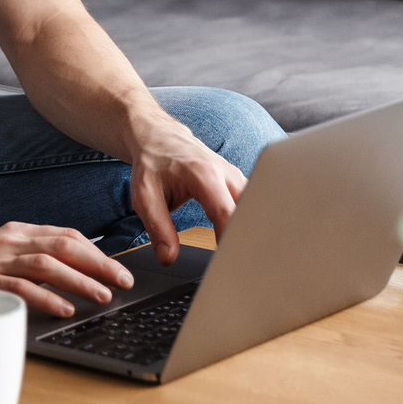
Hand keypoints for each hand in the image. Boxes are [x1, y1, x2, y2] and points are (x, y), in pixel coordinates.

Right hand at [0, 222, 134, 317]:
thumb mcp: (1, 256)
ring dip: (79, 281)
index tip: (118, 269)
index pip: (66, 234)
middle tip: (123, 281)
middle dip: (99, 264)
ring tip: (102, 296)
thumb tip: (79, 273)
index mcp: (15, 232)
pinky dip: (46, 298)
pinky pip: (20, 289)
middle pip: (63, 246)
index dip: (97, 251)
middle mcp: (7, 242)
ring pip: (47, 265)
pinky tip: (65, 308)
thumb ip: (32, 258)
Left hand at [129, 115, 246, 264]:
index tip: (230, 262)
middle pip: (251, 211)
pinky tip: (246, 241)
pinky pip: (253, 205)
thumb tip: (168, 258)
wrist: (160, 138)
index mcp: (203, 174)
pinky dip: (251, 223)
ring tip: (247, 257)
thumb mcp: (144, 196)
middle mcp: (226, 173)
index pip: (226, 213)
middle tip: (243, 265)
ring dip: (253, 231)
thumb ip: (158, 228)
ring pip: (257, 208)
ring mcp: (237, 177)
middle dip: (250, 238)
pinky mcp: (240, 183)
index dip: (231, 240)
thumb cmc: (153, 165)